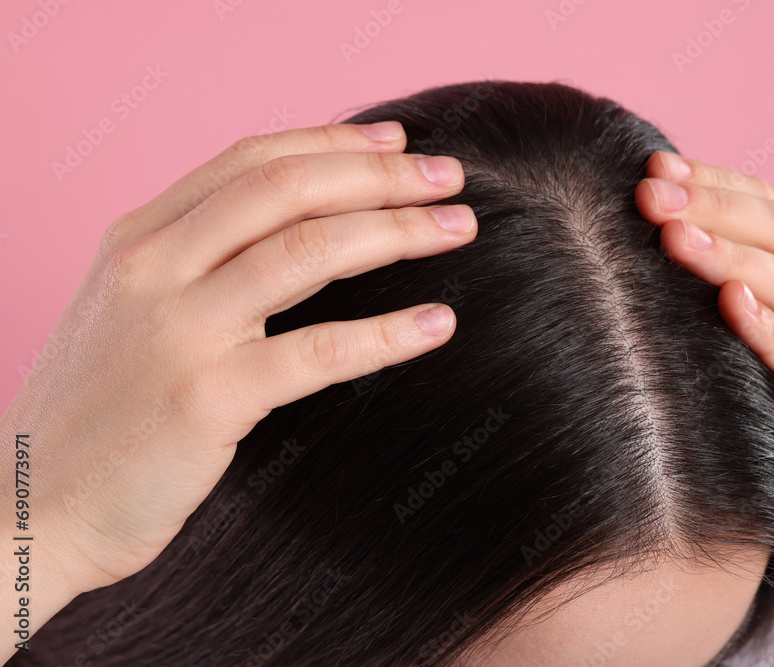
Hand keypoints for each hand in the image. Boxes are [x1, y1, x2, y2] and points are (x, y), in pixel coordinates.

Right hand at [1, 121, 476, 596]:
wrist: (28, 506)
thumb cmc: (94, 413)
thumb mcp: (129, 311)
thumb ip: (198, 262)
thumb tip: (300, 232)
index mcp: (138, 238)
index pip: (251, 161)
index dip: (333, 143)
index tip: (396, 142)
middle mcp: (154, 267)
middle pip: (288, 190)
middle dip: (381, 176)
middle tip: (450, 177)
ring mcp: (179, 330)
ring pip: (308, 252)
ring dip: (398, 233)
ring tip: (459, 229)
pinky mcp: (207, 398)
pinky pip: (317, 352)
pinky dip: (388, 334)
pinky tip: (439, 324)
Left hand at [634, 151, 773, 538]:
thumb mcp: (769, 337)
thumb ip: (731, 294)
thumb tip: (653, 253)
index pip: (768, 206)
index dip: (712, 181)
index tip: (650, 164)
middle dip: (710, 206)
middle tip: (648, 193)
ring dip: (732, 257)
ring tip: (675, 237)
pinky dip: (773, 331)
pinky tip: (733, 308)